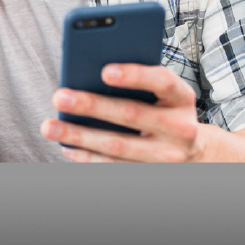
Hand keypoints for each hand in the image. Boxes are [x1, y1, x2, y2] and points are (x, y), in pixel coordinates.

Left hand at [44, 62, 205, 161]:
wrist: (195, 152)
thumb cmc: (164, 109)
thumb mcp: (161, 92)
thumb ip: (134, 79)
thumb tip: (86, 71)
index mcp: (181, 98)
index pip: (162, 82)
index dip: (135, 76)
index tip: (104, 71)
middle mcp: (180, 128)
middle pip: (132, 114)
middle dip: (92, 106)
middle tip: (59, 96)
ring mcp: (168, 156)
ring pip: (119, 146)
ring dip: (80, 137)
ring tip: (49, 127)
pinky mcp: (152, 174)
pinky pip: (116, 167)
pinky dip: (88, 158)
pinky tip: (67, 147)